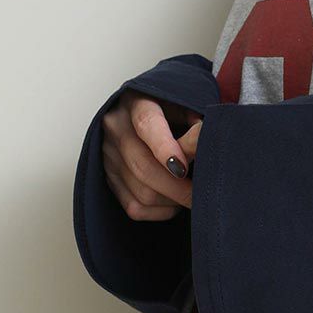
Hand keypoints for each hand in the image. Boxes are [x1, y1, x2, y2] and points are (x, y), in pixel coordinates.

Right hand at [101, 91, 202, 219]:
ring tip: (190, 194)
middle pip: (143, 166)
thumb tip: (203, 143)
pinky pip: (135, 207)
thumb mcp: (184, 105)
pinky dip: (161, 211)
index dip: (165, 148)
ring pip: (142, 192)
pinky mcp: (109, 179)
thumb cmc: (170, 110)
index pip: (146, 124)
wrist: (143, 116)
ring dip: (172, 200)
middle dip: (178, 187)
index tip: (183, 168)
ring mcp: (109, 156)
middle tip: (202, 194)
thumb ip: (195, 124)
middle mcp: (116, 128)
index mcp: (136, 102)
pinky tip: (174, 201)